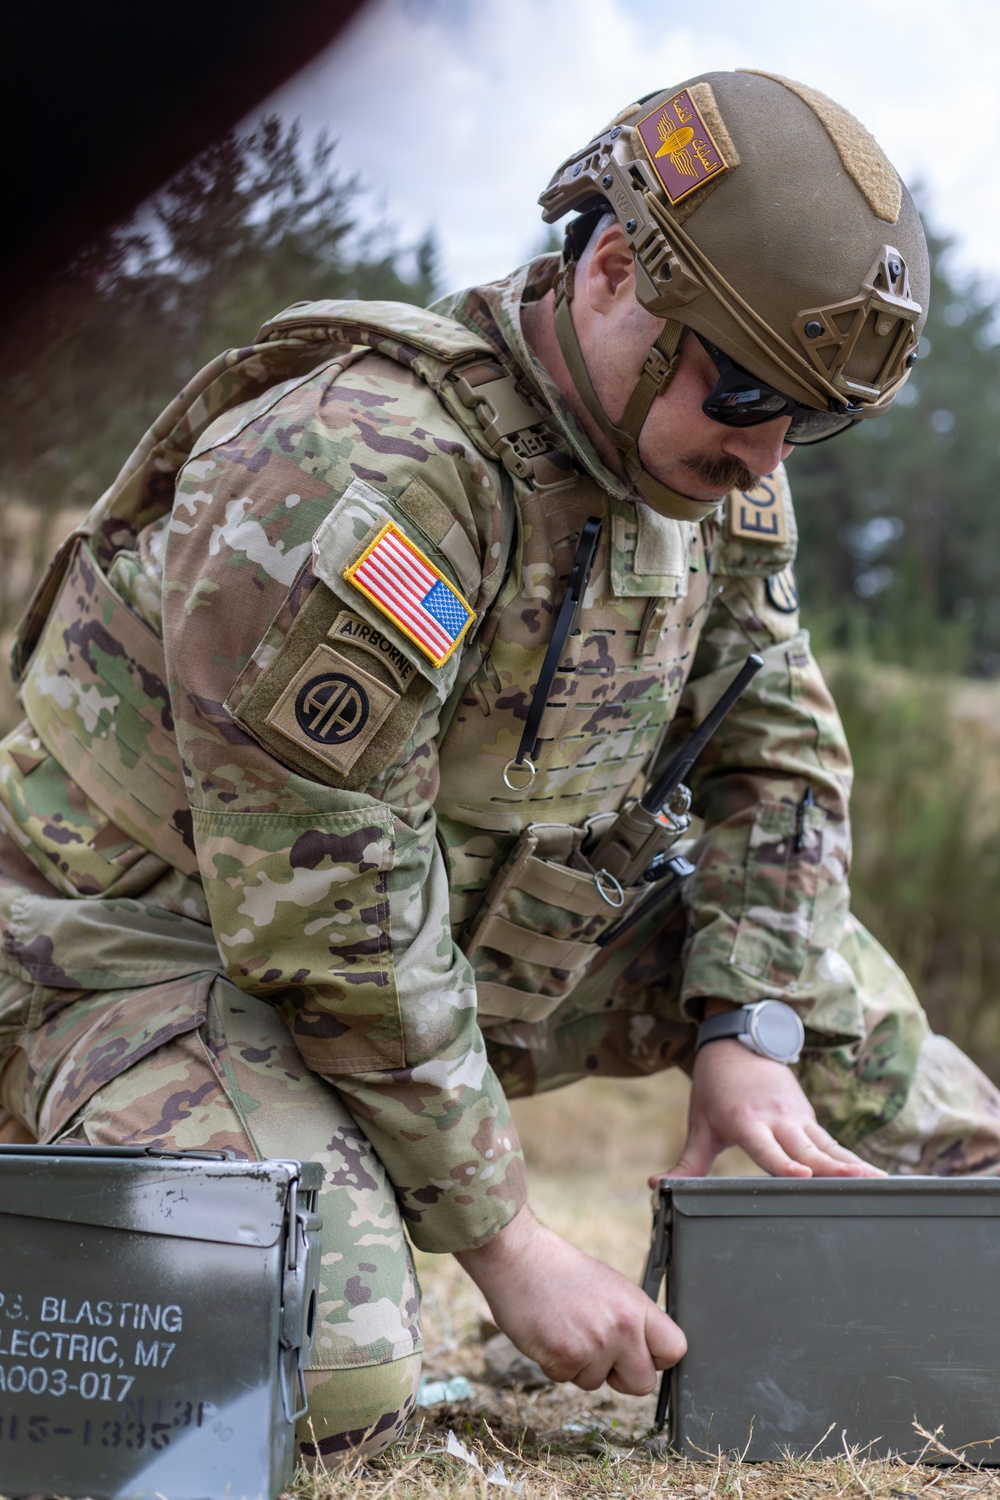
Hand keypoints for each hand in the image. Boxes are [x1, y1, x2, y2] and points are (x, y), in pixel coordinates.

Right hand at [456, 1206, 685, 1394]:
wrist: (518, 1257)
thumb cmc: (559, 1270)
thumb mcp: (609, 1286)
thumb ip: (630, 1319)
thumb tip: (643, 1353)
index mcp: (636, 1305)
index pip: (675, 1349)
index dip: (657, 1359)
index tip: (642, 1356)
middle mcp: (622, 1327)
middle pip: (642, 1384)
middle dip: (620, 1376)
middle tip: (598, 1350)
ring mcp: (594, 1344)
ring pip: (597, 1383)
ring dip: (580, 1365)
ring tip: (565, 1328)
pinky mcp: (565, 1357)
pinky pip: (566, 1379)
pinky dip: (554, 1364)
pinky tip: (547, 1333)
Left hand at [653, 1037, 884, 1181]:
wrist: (736, 1043)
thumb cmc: (714, 1089)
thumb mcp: (698, 1124)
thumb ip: (686, 1163)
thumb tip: (655, 1188)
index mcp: (746, 1122)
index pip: (767, 1149)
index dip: (784, 1164)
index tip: (802, 1176)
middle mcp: (777, 1119)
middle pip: (806, 1149)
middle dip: (832, 1169)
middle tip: (858, 1184)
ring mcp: (798, 1117)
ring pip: (828, 1146)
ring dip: (853, 1165)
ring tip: (881, 1183)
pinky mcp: (809, 1119)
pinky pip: (834, 1143)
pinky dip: (853, 1160)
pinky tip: (877, 1178)